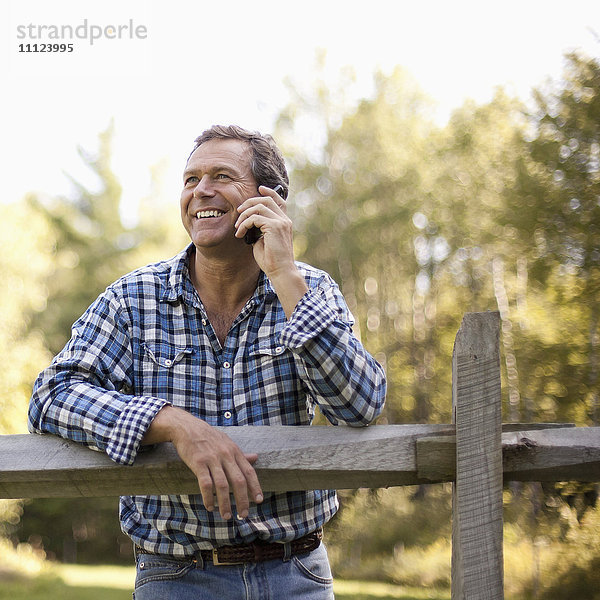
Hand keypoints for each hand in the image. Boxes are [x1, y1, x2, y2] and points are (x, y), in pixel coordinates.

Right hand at [142, 406, 262, 519]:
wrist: (187, 427)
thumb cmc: (209, 437)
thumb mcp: (228, 442)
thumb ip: (241, 454)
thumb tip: (256, 458)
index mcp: (235, 451)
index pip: (249, 471)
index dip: (255, 487)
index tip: (259, 500)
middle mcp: (226, 455)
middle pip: (238, 481)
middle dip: (242, 500)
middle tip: (243, 515)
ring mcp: (212, 459)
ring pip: (222, 485)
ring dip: (225, 503)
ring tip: (226, 516)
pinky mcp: (198, 463)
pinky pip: (205, 483)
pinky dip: (208, 497)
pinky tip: (209, 507)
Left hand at [235, 186, 307, 317]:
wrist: (281, 271)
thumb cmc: (271, 259)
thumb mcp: (263, 240)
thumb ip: (259, 228)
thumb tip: (248, 221)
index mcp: (284, 222)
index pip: (279, 200)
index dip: (269, 192)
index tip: (259, 188)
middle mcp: (284, 220)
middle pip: (266, 200)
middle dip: (249, 202)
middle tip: (238, 212)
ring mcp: (281, 222)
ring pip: (258, 207)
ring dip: (244, 215)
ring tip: (237, 227)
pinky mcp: (275, 227)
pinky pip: (254, 218)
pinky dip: (244, 224)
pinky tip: (240, 234)